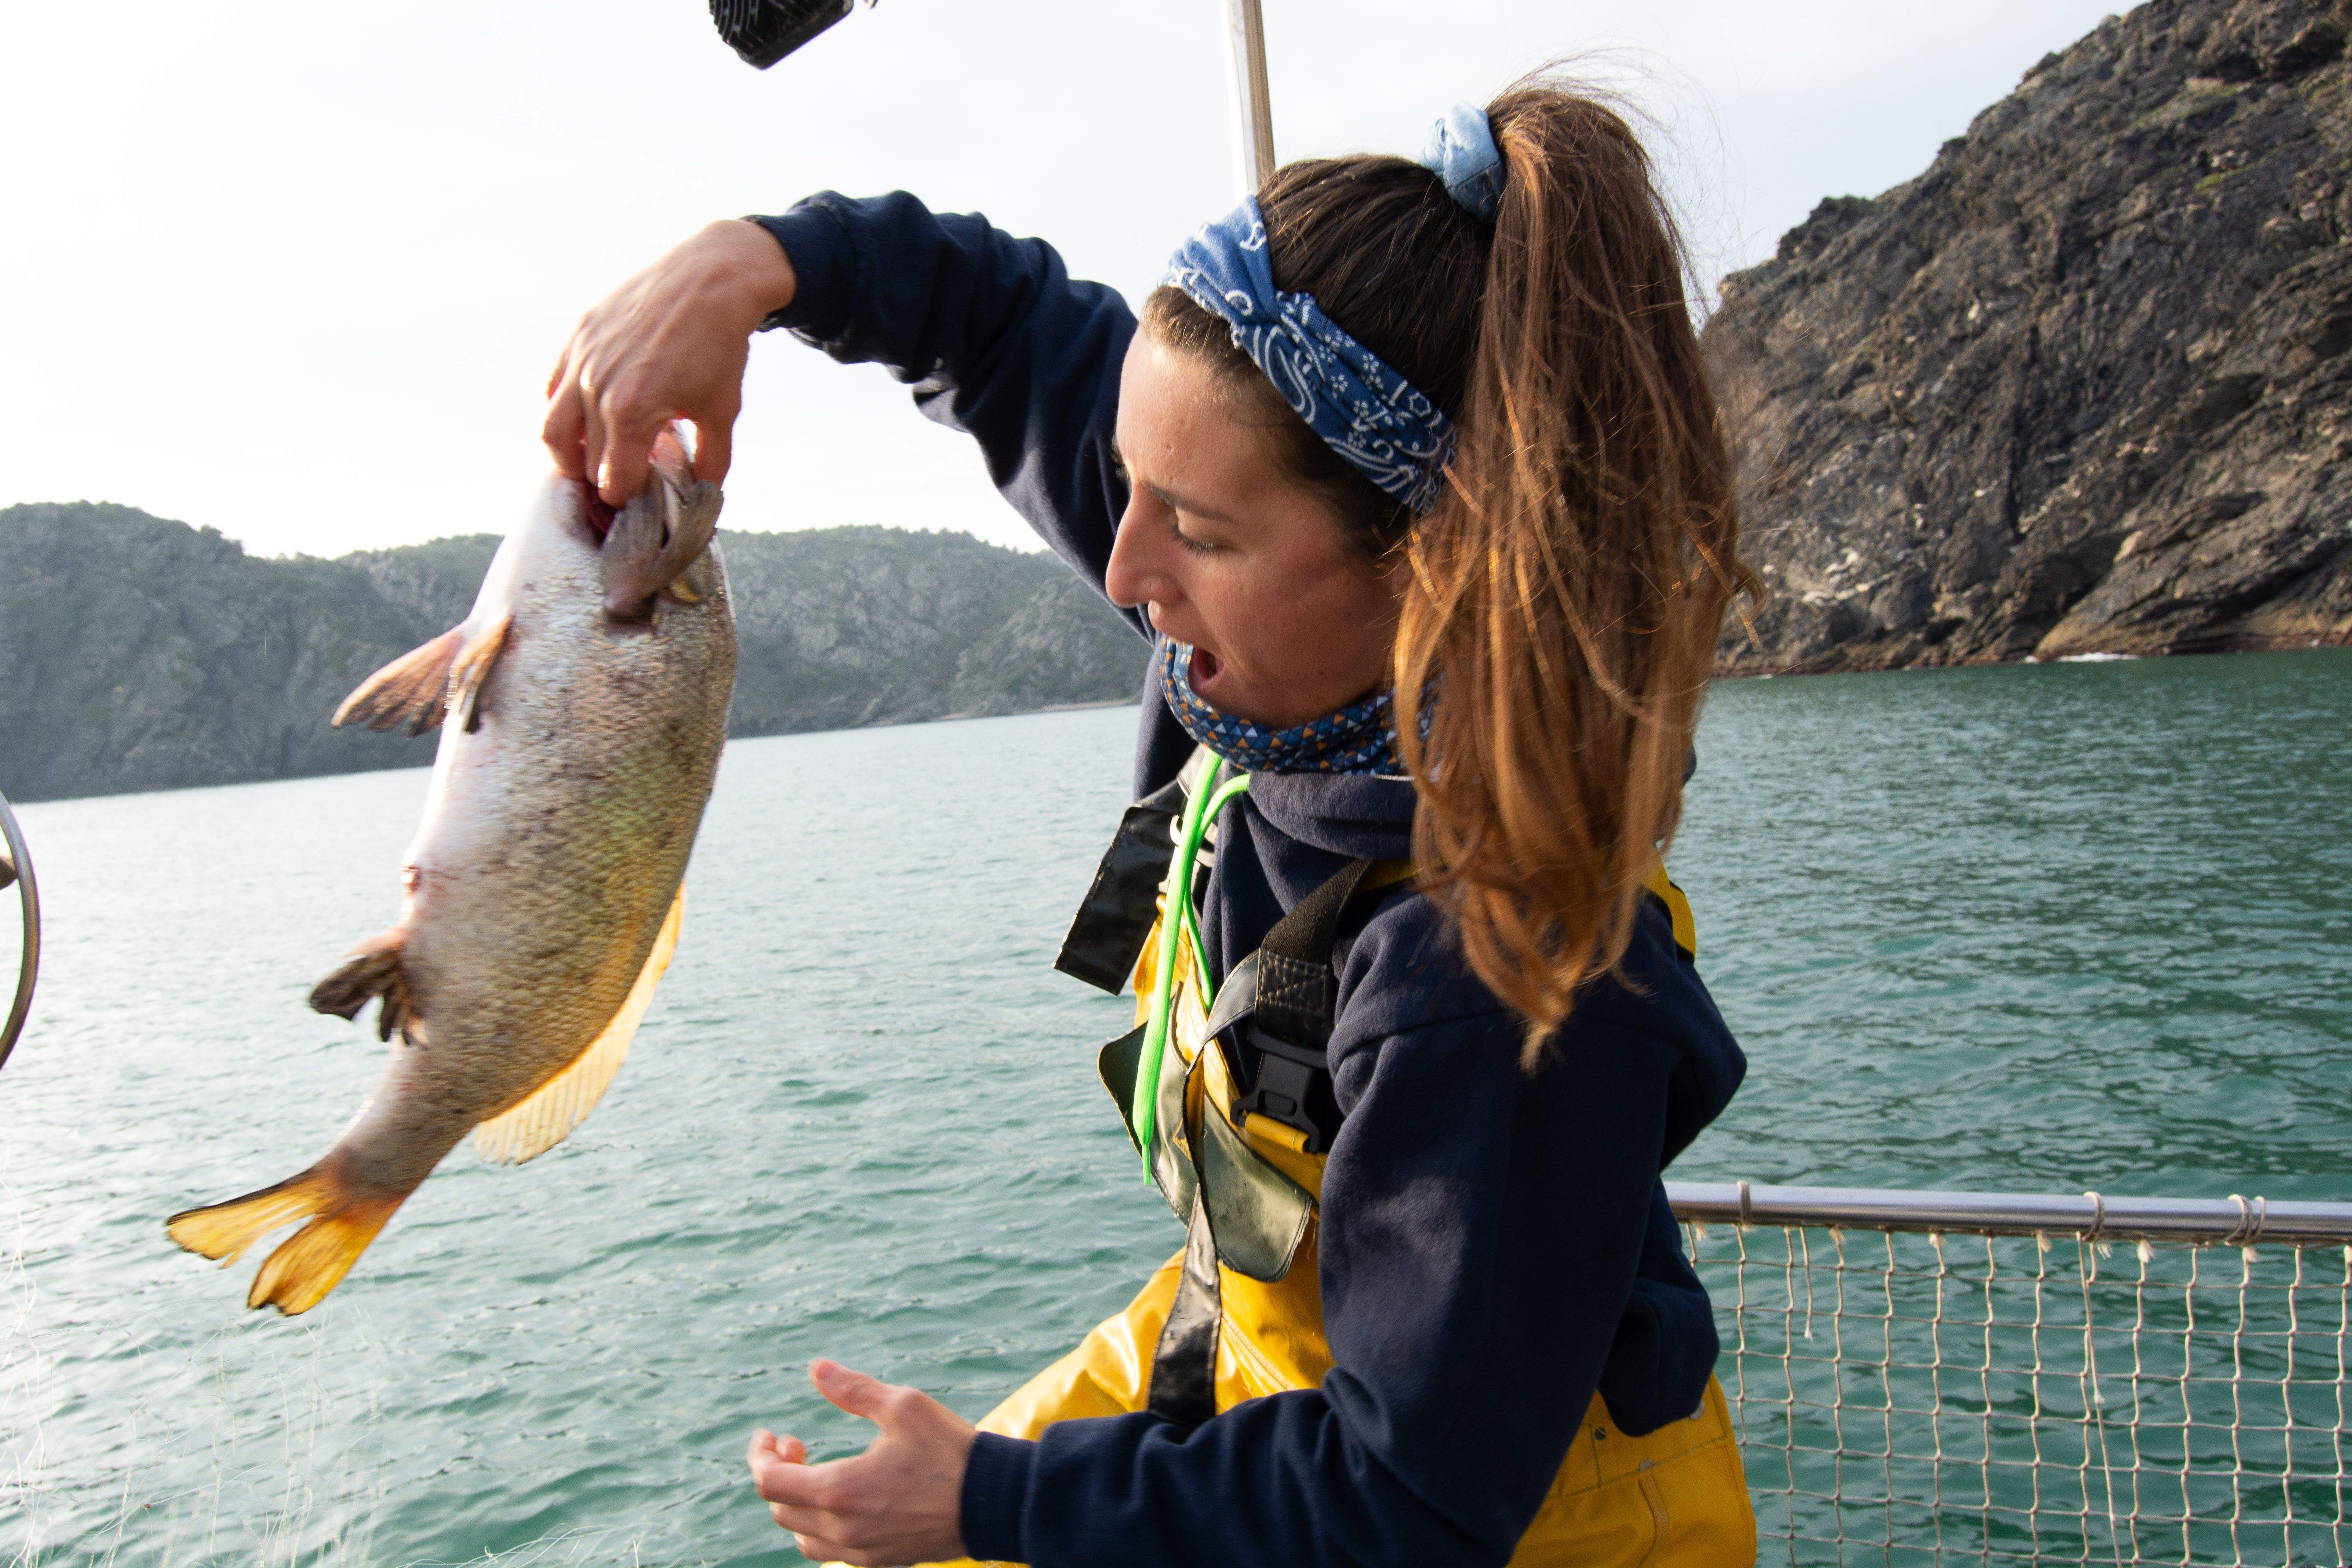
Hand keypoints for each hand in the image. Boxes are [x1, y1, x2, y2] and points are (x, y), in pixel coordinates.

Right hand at [543, 218, 796, 504]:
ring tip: (590, 462)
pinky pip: (552, 390)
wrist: (711, 279)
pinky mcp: (578, 338)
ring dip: (569, 456)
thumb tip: (703, 495)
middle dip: (604, 478)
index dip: (627, 498)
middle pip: (585, 462)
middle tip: (624, 480)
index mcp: (631, 413)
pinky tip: (584, 421)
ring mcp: (582, 361)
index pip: (612, 482)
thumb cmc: (720, 346)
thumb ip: (711, 462)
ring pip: (553, 431)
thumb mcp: (721, 411)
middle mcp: (596, 389)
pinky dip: (562, 413)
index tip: (641, 498)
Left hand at [746, 1358, 974, 1565]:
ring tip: (816, 1473)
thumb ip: (853, 1389)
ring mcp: (861, 1551)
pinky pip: (829, 1552)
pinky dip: (820, 1527)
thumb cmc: (949, 1450)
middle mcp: (843, 1529)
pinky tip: (842, 1500)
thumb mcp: (903, 1406)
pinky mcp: (880, 1561)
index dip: (760, 1456)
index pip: (770, 1483)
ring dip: (796, 1504)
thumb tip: (815, 1369)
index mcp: (840, 1490)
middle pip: (780, 1510)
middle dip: (778, 1473)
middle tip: (796, 1444)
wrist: (993, 1501)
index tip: (771, 1434)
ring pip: (801, 1537)